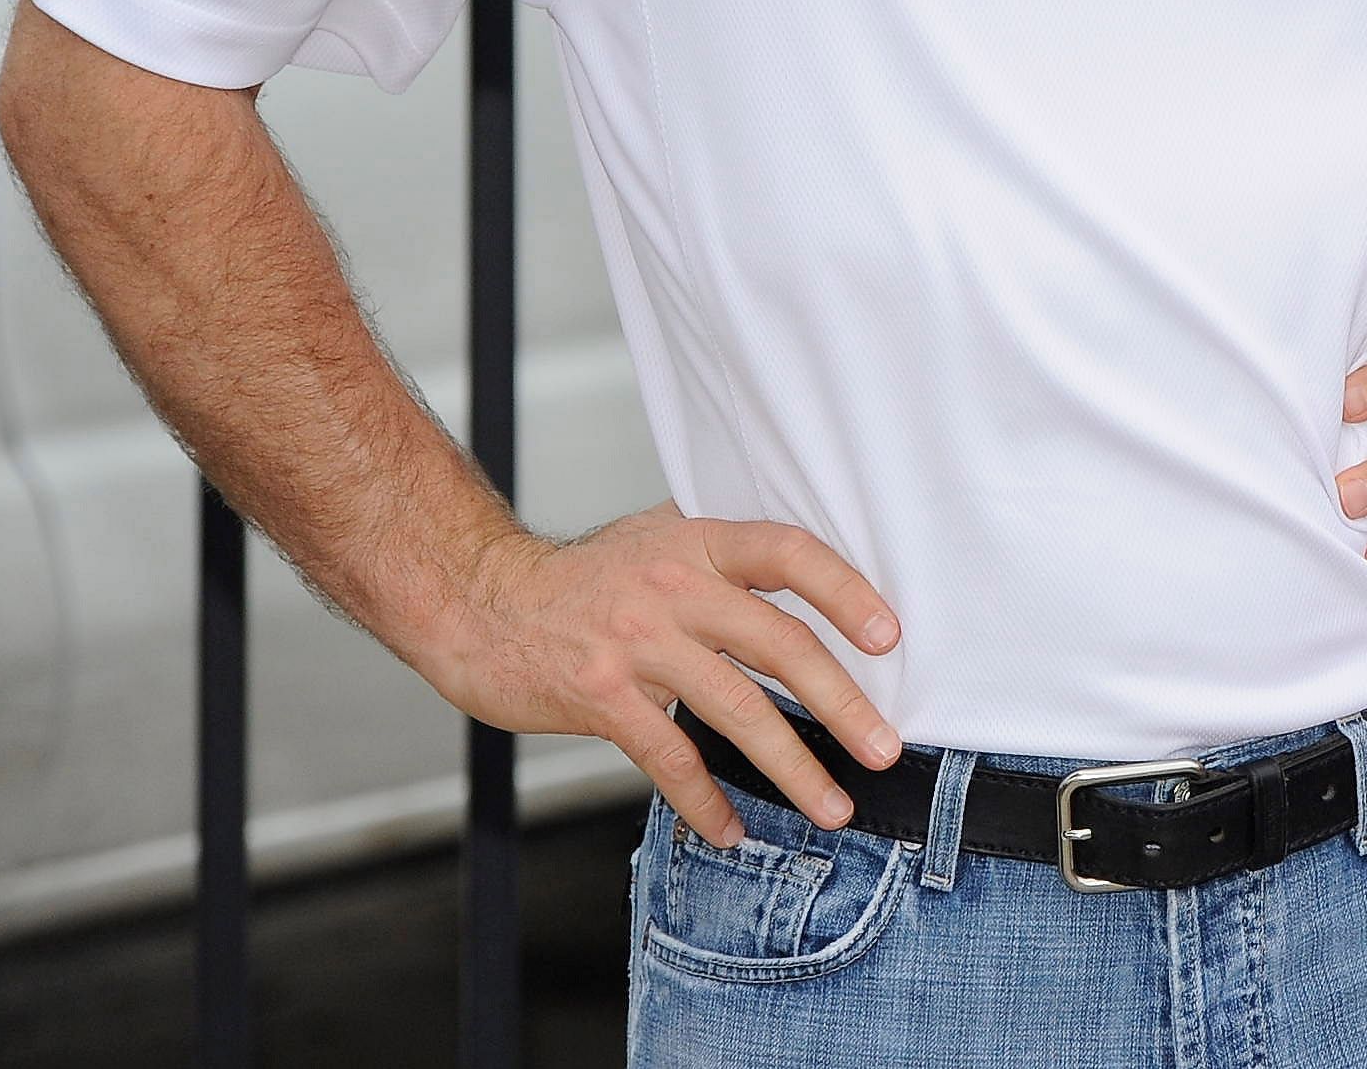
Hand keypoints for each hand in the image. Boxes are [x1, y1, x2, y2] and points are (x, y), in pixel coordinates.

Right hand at [407, 504, 902, 850]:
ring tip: (833, 805)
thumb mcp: (656, 538)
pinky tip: (732, 828)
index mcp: (699, 543)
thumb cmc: (581, 578)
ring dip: (792, 766)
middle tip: (883, 749)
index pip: (790, 554)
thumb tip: (806, 581)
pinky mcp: (602, 697)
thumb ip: (722, 558)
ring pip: (736, 709)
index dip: (845, 592)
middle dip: (842, 703)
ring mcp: (638, 644)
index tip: (888, 637)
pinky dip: (705, 800)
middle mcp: (675, 588)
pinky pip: (670, 757)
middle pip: (779, 645)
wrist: (478, 600)